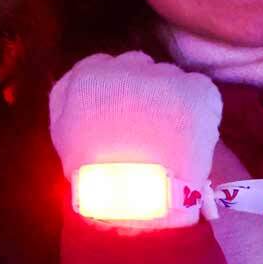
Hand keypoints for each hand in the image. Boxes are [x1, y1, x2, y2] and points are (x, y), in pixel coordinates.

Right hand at [48, 52, 221, 211]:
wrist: (138, 198)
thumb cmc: (92, 175)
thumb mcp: (61, 134)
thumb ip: (67, 101)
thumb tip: (85, 88)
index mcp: (90, 77)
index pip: (101, 66)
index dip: (112, 92)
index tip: (118, 114)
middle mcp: (126, 65)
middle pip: (138, 67)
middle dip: (141, 91)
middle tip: (145, 125)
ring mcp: (166, 76)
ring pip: (169, 78)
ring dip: (170, 99)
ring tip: (171, 135)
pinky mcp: (198, 90)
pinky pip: (200, 92)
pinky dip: (198, 110)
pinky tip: (190, 135)